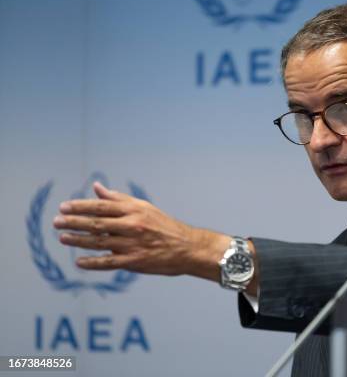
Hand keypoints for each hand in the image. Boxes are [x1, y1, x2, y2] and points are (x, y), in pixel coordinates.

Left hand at [53, 182, 229, 277]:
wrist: (187, 247)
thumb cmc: (163, 226)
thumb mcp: (143, 207)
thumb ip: (119, 199)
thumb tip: (96, 187)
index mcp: (134, 211)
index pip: (102, 206)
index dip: (80, 206)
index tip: (63, 206)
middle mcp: (132, 226)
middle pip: (97, 223)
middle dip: (74, 222)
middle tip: (56, 222)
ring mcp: (133, 244)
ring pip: (99, 242)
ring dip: (78, 240)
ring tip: (62, 238)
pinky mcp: (135, 261)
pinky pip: (109, 262)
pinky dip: (92, 262)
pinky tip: (79, 262)